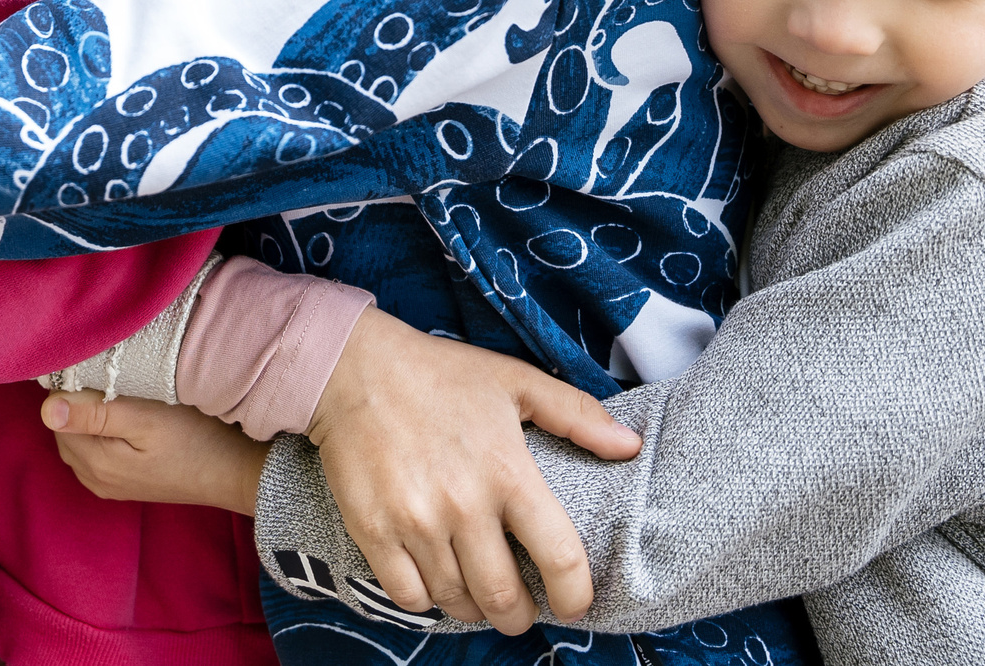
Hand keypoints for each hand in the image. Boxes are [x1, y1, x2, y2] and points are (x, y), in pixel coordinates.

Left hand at [43, 391, 269, 514]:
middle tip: (114, 379)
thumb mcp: (145, 419)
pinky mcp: (122, 485)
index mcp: (94, 462)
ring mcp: (108, 486)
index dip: (72, 387)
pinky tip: (126, 421)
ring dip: (90, 417)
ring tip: (122, 397)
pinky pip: (94, 453)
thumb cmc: (193, 439)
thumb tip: (46, 409)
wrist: (232, 473)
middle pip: (65, 429)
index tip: (98, 369)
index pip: (57, 415)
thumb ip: (95, 413)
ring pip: (79, 440)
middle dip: (79, 403)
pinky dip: (100, 433)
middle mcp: (94, 479)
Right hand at [306, 308, 640, 633]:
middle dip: (519, 617)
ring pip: (456, 601)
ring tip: (477, 592)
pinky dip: (426, 599)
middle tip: (520, 610)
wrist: (353, 368)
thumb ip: (576, 414)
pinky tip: (434, 580)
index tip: (573, 605)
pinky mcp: (374, 531)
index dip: (574, 596)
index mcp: (508, 471)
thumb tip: (631, 446)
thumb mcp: (515, 380)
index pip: (560, 558)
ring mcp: (416, 522)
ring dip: (473, 607)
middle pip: (504, 597)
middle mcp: (464, 505)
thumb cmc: (440, 374)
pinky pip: (408, 596)